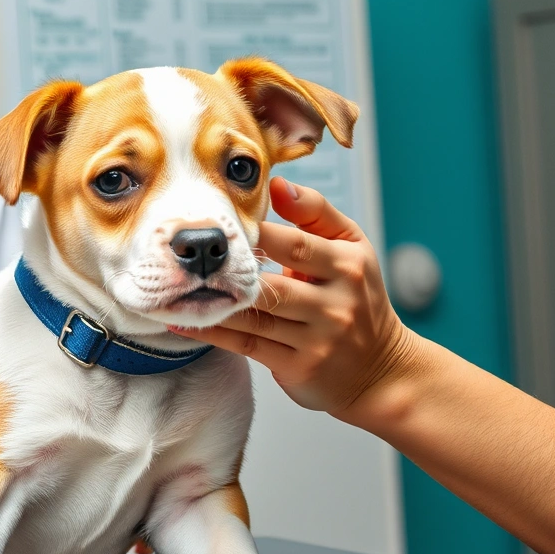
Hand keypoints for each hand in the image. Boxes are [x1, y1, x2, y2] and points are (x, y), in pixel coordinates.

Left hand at [170, 177, 416, 415]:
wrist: (381, 370)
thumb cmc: (358, 298)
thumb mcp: (352, 248)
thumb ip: (315, 212)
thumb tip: (276, 183)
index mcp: (348, 265)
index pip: (298, 245)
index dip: (257, 234)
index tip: (222, 222)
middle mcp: (336, 304)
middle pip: (273, 285)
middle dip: (231, 272)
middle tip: (193, 257)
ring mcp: (318, 339)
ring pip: (255, 317)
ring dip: (213, 302)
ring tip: (173, 287)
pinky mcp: (299, 367)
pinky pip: (248, 345)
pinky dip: (214, 332)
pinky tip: (183, 321)